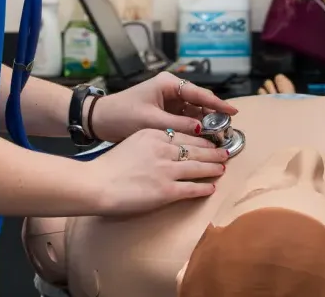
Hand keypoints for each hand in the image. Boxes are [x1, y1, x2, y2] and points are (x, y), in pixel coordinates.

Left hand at [89, 71, 238, 142]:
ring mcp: (168, 100)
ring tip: (219, 137)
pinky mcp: (164, 111)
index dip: (218, 104)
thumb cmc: (123, 115)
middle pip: (199, 102)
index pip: (199, 93)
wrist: (101, 119)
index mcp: (168, 84)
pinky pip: (184, 118)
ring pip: (193, 111)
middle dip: (213, 115)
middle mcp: (170, 89)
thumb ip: (179, 124)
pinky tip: (202, 139)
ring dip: (204, 123)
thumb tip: (202, 130)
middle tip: (228, 131)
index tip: (234, 113)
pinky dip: (193, 127)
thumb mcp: (152, 121)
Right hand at [89, 128, 227, 215]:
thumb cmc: (110, 164)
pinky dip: (204, 187)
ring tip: (223, 167)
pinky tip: (212, 187)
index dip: (200, 138)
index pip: (183, 134)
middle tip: (225, 151)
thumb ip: (150, 141)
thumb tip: (166, 146)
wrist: (99, 183)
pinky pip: (192, 188)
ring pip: (198, 167)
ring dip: (213, 167)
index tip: (210, 139)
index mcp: (153, 134)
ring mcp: (166, 170)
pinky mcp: (166, 191)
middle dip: (213, 151)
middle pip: (195, 148)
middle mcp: (163, 149)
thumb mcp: (132, 142)